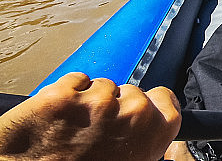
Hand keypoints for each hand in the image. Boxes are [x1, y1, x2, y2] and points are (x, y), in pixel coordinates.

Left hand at [0, 72, 181, 160]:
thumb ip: (143, 140)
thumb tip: (143, 128)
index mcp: (151, 133)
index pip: (165, 99)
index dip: (151, 103)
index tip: (138, 110)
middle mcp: (130, 114)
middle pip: (129, 91)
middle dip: (113, 105)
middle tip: (95, 133)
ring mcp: (95, 103)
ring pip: (100, 85)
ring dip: (87, 102)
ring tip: (72, 131)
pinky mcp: (62, 96)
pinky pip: (72, 81)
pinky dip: (64, 96)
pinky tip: (56, 121)